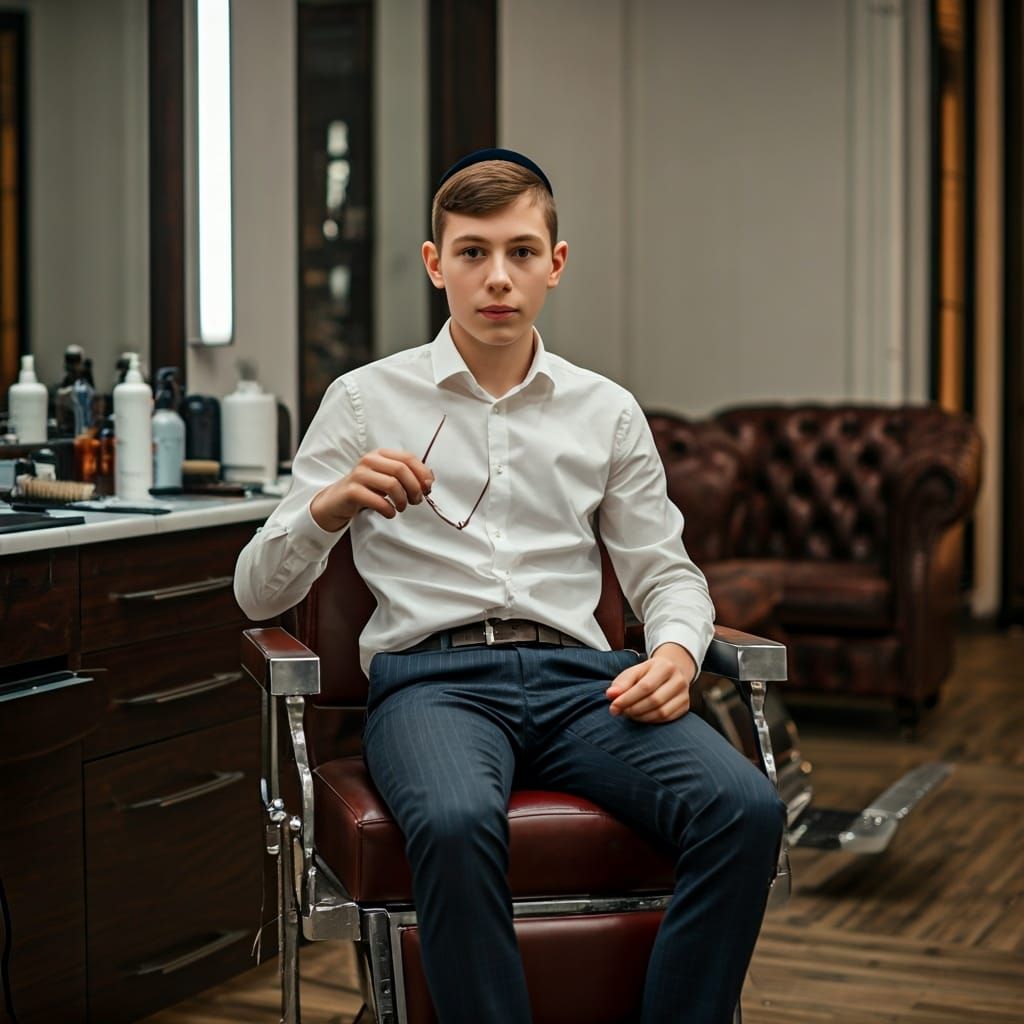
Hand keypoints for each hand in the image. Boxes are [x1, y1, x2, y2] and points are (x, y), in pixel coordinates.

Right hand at [310, 449, 433, 531]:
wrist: (337, 501)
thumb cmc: (367, 490)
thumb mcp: (388, 479)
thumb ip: (408, 476)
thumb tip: (429, 481)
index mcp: (381, 454)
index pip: (408, 458)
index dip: (422, 473)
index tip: (427, 489)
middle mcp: (369, 460)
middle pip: (401, 470)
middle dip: (414, 488)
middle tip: (415, 501)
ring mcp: (359, 474)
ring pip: (392, 484)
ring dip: (403, 500)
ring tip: (402, 507)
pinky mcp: (352, 491)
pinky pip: (378, 501)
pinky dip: (389, 510)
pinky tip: (390, 513)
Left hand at [605, 643, 696, 723]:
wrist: (672, 671)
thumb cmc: (648, 673)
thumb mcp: (634, 672)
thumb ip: (621, 683)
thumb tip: (610, 695)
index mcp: (664, 666)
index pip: (645, 686)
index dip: (628, 698)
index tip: (613, 706)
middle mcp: (678, 680)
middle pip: (654, 700)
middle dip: (633, 709)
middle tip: (620, 712)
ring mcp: (684, 694)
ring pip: (661, 712)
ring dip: (641, 717)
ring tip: (628, 714)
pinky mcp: (685, 706)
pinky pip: (667, 719)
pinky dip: (651, 720)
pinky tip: (640, 717)